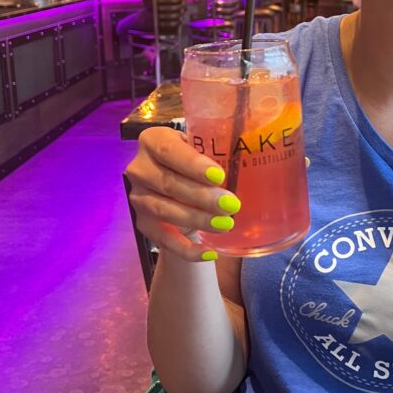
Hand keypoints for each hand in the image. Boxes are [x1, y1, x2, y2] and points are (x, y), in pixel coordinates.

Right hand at [125, 127, 240, 262]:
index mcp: (153, 141)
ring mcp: (139, 198)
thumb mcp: (201, 149)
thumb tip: (253, 155)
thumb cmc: (194, 162)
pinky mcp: (143, 223)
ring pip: (165, 210)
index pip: (168, 150)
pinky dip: (187, 249)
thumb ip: (217, 149)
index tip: (219, 175)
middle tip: (231, 204)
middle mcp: (140, 168)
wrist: (177, 186)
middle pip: (168, 183)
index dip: (192, 164)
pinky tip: (209, 252)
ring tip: (225, 224)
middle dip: (202, 196)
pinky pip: (164, 240)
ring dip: (197, 219)